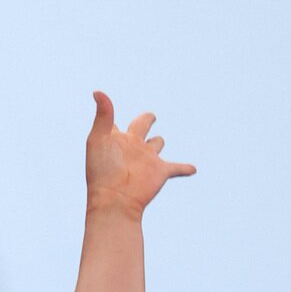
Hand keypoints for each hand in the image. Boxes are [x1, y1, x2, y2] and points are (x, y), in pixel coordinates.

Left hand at [85, 91, 195, 216]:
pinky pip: (177, 168)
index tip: (106, 110)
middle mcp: (133, 146)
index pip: (115, 124)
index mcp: (117, 138)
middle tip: (150, 117)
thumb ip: (103, 115)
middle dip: (146, 120)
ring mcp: (147, 159)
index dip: (110, 119)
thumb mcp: (99, 139)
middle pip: (142, 126)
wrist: (115, 200)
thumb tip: (97, 91)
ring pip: (157, 144)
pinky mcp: (160, 172)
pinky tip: (193, 169)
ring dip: (158, 143)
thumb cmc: (102, 171)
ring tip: (158, 143)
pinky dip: (185, 168)